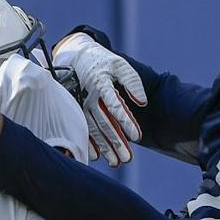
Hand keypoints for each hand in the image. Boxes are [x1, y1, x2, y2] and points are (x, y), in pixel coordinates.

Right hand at [51, 32, 146, 166]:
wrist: (76, 56)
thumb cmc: (102, 62)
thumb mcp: (119, 64)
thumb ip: (132, 81)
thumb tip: (142, 102)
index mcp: (102, 84)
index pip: (115, 106)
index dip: (126, 122)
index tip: (136, 137)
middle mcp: (90, 97)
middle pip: (105, 124)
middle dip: (116, 142)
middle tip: (127, 159)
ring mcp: (81, 105)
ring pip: (94, 129)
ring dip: (105, 148)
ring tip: (116, 162)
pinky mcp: (76, 110)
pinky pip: (82, 128)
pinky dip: (88, 143)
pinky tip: (96, 156)